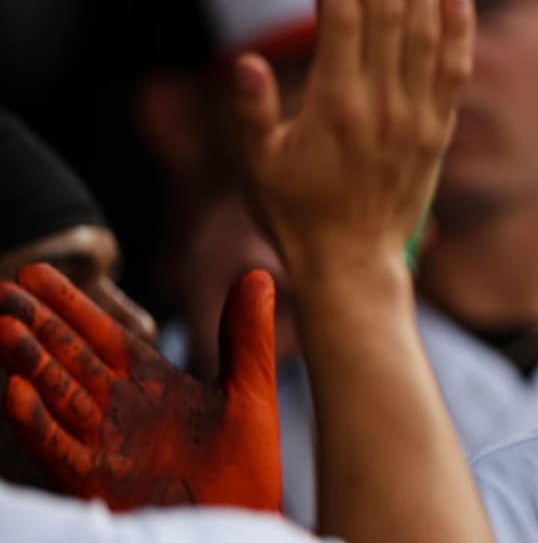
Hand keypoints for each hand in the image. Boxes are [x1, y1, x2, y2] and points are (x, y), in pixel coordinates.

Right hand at [0, 263, 278, 510]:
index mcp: (150, 384)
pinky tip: (14, 392)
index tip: (36, 273)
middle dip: (36, 325)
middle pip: (70, 358)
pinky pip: (62, 448)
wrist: (239, 526)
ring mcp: (105, 444)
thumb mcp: (250, 394)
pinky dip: (39, 422)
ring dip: (30, 364)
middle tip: (0, 289)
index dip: (71, 305)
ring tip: (2, 328)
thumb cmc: (245, 469)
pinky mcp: (99, 482)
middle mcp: (119, 410)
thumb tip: (258, 273)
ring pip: (59, 396)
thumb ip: (246, 338)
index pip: (104, 335)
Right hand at [233, 0, 473, 292]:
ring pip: (423, 33)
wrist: (353, 265)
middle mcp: (381, 103)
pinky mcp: (437, 129)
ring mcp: (415, 115)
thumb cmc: (295, 214)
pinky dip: (457, 29)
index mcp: (334, 104)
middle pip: (387, 12)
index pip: (341, 20)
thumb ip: (250, 110)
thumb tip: (244, 59)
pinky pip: (453, 70)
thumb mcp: (255, 165)